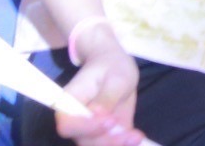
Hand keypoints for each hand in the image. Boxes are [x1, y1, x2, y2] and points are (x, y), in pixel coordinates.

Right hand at [56, 26, 141, 145]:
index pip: (67, 125)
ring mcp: (89, 129)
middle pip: (83, 140)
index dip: (85, 127)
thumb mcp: (115, 76)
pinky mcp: (104, 133)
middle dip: (106, 140)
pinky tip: (137, 138)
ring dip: (116, 144)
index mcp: (69, 102)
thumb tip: (97, 113)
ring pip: (96, 145)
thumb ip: (107, 96)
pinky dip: (124, 144)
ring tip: (136, 136)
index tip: (109, 120)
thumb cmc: (111, 66)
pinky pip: (111, 144)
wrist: (116, 67)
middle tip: (128, 132)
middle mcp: (76, 120)